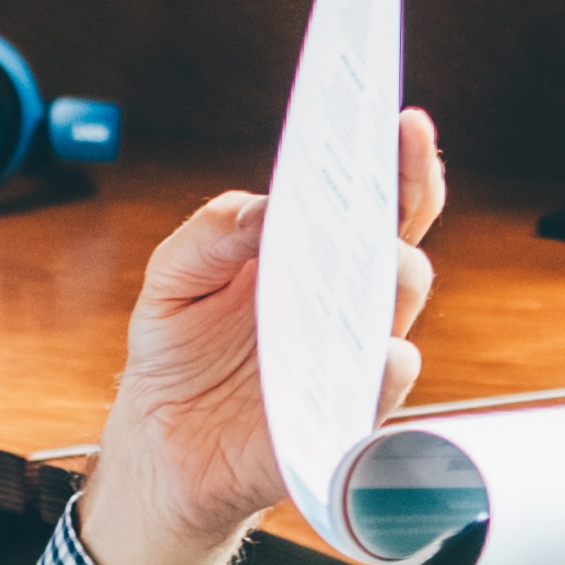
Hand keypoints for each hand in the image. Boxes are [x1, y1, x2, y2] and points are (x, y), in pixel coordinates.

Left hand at [76, 105, 447, 564]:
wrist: (158, 443)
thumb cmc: (177, 350)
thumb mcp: (173, 277)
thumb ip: (213, 233)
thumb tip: (266, 208)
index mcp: (313, 257)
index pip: (375, 202)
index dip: (399, 162)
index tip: (404, 122)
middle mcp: (344, 306)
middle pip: (401, 248)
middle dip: (406, 206)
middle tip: (386, 177)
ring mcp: (349, 360)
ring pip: (397, 313)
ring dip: (394, 279)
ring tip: (379, 253)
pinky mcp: (340, 419)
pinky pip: (379, 393)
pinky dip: (383, 372)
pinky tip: (375, 352)